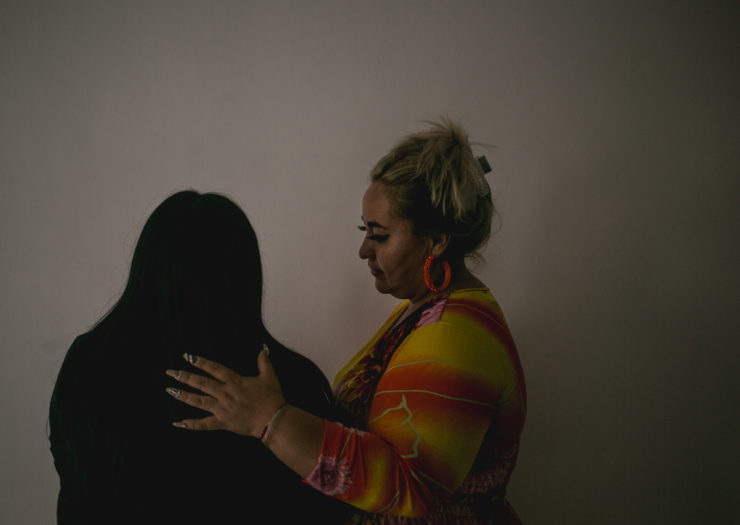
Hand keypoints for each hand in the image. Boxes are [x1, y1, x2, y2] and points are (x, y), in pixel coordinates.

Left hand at [165, 347, 284, 436]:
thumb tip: (262, 349)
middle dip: (185, 377)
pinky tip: (178, 423)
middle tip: (170, 372)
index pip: (214, 369)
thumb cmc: (272, 398)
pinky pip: (204, 425)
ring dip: (184, 395)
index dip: (200, 362)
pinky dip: (191, 425)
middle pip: (202, 383)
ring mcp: (222, 409)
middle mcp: (225, 393)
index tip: (187, 357)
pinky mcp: (223, 423)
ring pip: (199, 401)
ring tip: (170, 390)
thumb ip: (264, 362)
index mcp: (235, 381)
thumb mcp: (269, 377)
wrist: (273, 419)